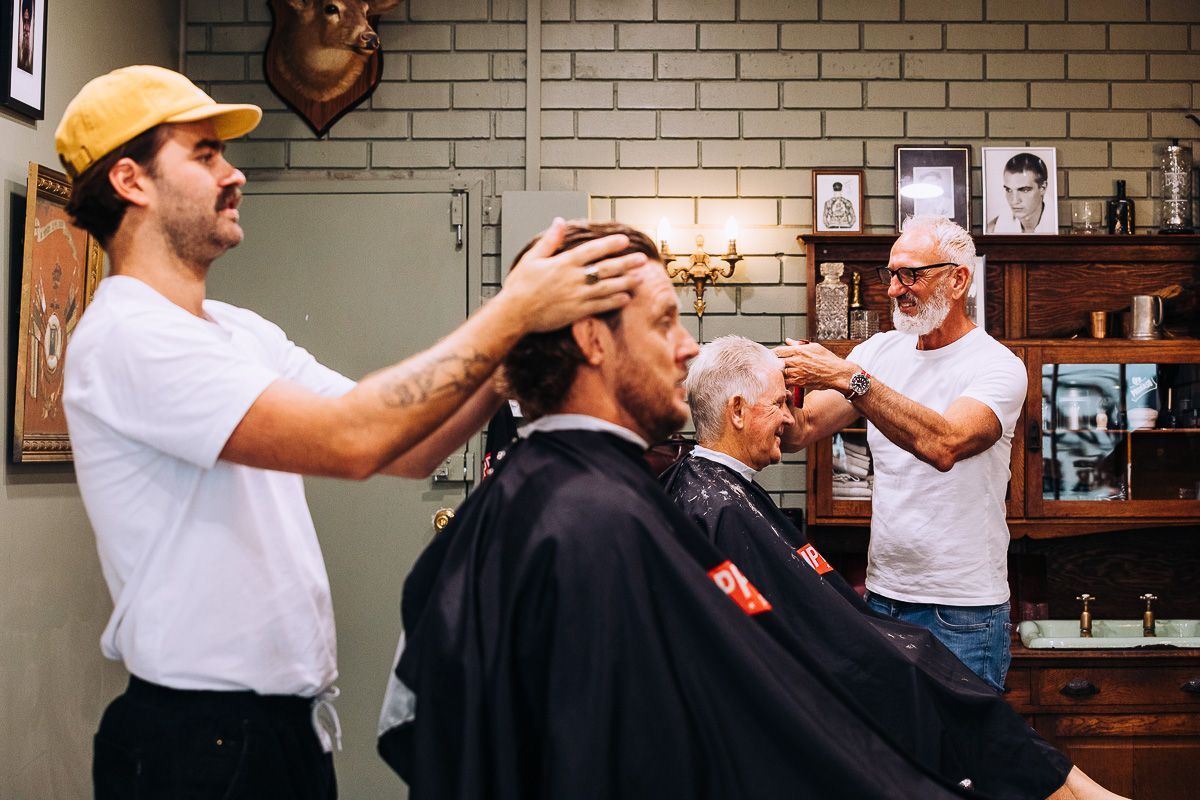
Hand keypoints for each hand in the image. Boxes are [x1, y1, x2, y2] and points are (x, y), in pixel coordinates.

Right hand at [499, 218, 644, 332]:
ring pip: (607, 287)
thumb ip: (549, 240)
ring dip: (625, 282)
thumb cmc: (520, 286)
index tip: (624, 240)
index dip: (610, 244)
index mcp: (563, 263)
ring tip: (640, 278)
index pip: (592, 250)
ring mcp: (576, 296)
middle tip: (642, 260)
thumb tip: (559, 221)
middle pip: (605, 268)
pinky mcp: (576, 311)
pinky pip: (600, 306)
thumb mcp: (532, 258)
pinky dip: (614, 302)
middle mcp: (573, 278)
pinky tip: (626, 298)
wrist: (514, 313)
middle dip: (626, 263)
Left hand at [773, 338, 854, 391]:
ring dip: (777, 373)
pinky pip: (786, 382)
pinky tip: (782, 381)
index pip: (778, 351)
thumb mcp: (814, 347)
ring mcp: (797, 372)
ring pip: (780, 373)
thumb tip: (788, 341)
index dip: (772, 353)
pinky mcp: (800, 382)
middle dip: (772, 363)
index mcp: (799, 351)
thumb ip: (798, 344)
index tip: (770, 355)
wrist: (837, 373)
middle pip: (776, 362)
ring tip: (775, 373)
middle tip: (769, 365)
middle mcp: (796, 361)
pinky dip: (783, 381)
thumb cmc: (827, 359)